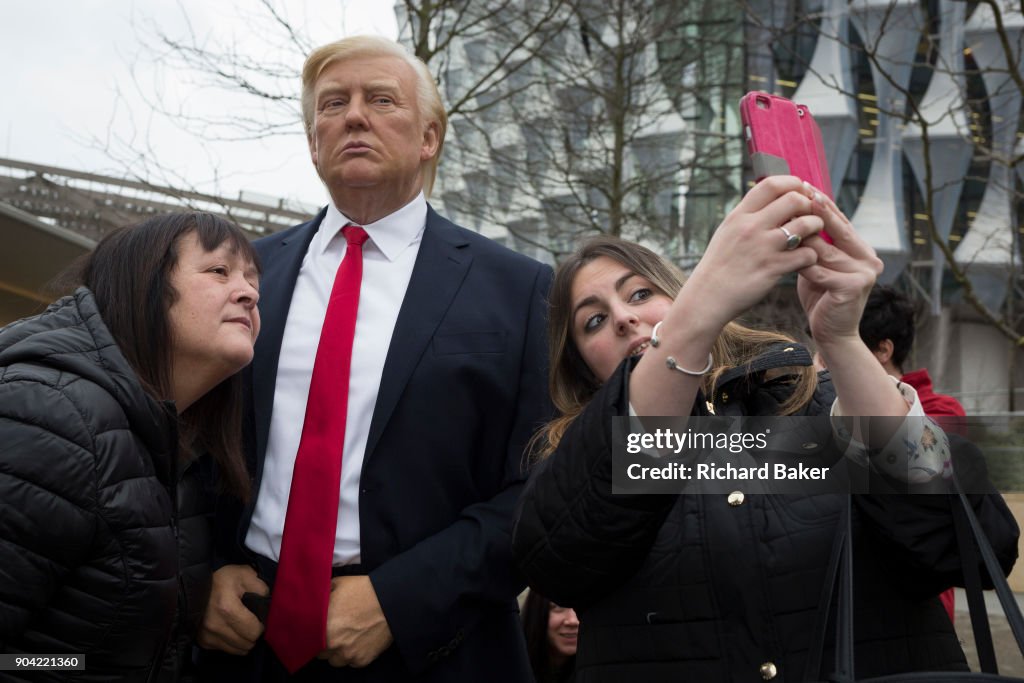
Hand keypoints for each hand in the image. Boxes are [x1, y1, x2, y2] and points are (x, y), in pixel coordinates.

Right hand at [197, 564, 268, 654]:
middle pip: (247, 644)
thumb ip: (261, 588)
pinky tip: (231, 629)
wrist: (193, 586)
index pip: (254, 632)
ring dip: (244, 640)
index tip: (260, 618)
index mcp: (227, 608)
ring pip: (238, 650)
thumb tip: (269, 604)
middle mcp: (216, 626)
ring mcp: (208, 636)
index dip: (261, 626)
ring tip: (243, 626)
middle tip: (253, 622)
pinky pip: (226, 649)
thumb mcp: (244, 574)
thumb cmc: (222, 580)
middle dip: (253, 634)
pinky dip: (232, 642)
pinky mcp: (203, 641)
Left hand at [319, 575, 392, 667]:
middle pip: (319, 652)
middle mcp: (331, 644)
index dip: (310, 635)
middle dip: (323, 643)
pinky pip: (351, 662)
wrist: (391, 600)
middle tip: (333, 631)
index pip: (306, 639)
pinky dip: (353, 654)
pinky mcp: (361, 660)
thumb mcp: (336, 584)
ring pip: (334, 660)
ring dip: (337, 651)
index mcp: (321, 625)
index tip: (316, 630)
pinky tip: (359, 641)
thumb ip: (321, 597)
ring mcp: (347, 654)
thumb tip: (312, 600)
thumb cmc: (363, 590)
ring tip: (347, 637)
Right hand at [683, 176, 821, 332]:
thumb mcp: (727, 232)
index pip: (771, 184)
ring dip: (816, 226)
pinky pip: (806, 254)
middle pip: (793, 199)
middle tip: (810, 213)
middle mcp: (751, 227)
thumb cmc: (719, 265)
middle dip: (808, 204)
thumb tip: (770, 198)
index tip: (800, 191)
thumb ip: (748, 215)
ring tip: (814, 233)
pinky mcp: (773, 268)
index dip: (792, 183)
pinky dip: (812, 254)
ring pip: (805, 224)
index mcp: (739, 215)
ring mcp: (763, 247)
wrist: (707, 297)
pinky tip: (806, 258)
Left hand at [796, 194, 882, 348]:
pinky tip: (785, 254)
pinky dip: (801, 263)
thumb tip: (798, 212)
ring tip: (783, 221)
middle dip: (816, 212)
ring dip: (802, 238)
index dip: (823, 205)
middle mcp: (869, 259)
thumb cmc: (821, 297)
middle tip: (798, 193)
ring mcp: (864, 273)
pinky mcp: (852, 287)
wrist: (832, 334)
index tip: (804, 186)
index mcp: (863, 250)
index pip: (841, 222)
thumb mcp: (820, 265)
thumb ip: (817, 243)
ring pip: (825, 250)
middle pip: (838, 230)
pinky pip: (820, 271)